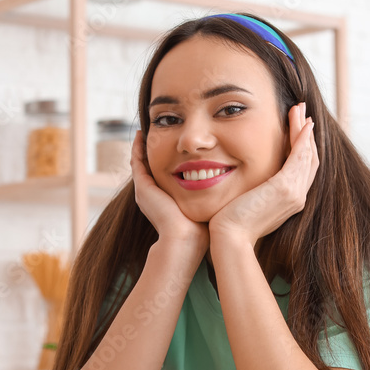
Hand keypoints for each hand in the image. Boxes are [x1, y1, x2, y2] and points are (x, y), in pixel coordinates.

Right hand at [130, 130, 209, 252]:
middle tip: (161, 133)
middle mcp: (154, 195)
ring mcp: (145, 191)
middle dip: (157, 150)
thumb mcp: (208, 207)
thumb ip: (214, 196)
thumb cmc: (201, 228)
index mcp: (168, 200)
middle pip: (152, 166)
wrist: (186, 239)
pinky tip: (142, 133)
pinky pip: (136, 162)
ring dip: (145, 146)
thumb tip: (232, 188)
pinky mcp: (142, 187)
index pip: (166, 174)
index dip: (170, 159)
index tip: (178, 146)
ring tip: (148, 129)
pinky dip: (137, 147)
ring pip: (141, 163)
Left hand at [207, 103, 318, 246]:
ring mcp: (294, 193)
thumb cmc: (232, 222)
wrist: (229, 237)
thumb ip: (256, 190)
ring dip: (304, 130)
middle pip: (310, 159)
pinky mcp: (285, 188)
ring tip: (300, 109)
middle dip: (307, 134)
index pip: (303, 168)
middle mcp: (298, 197)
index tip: (299, 127)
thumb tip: (252, 180)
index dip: (304, 146)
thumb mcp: (249, 202)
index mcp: (291, 200)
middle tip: (302, 111)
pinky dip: (302, 139)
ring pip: (307, 155)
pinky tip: (301, 124)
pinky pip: (299, 157)